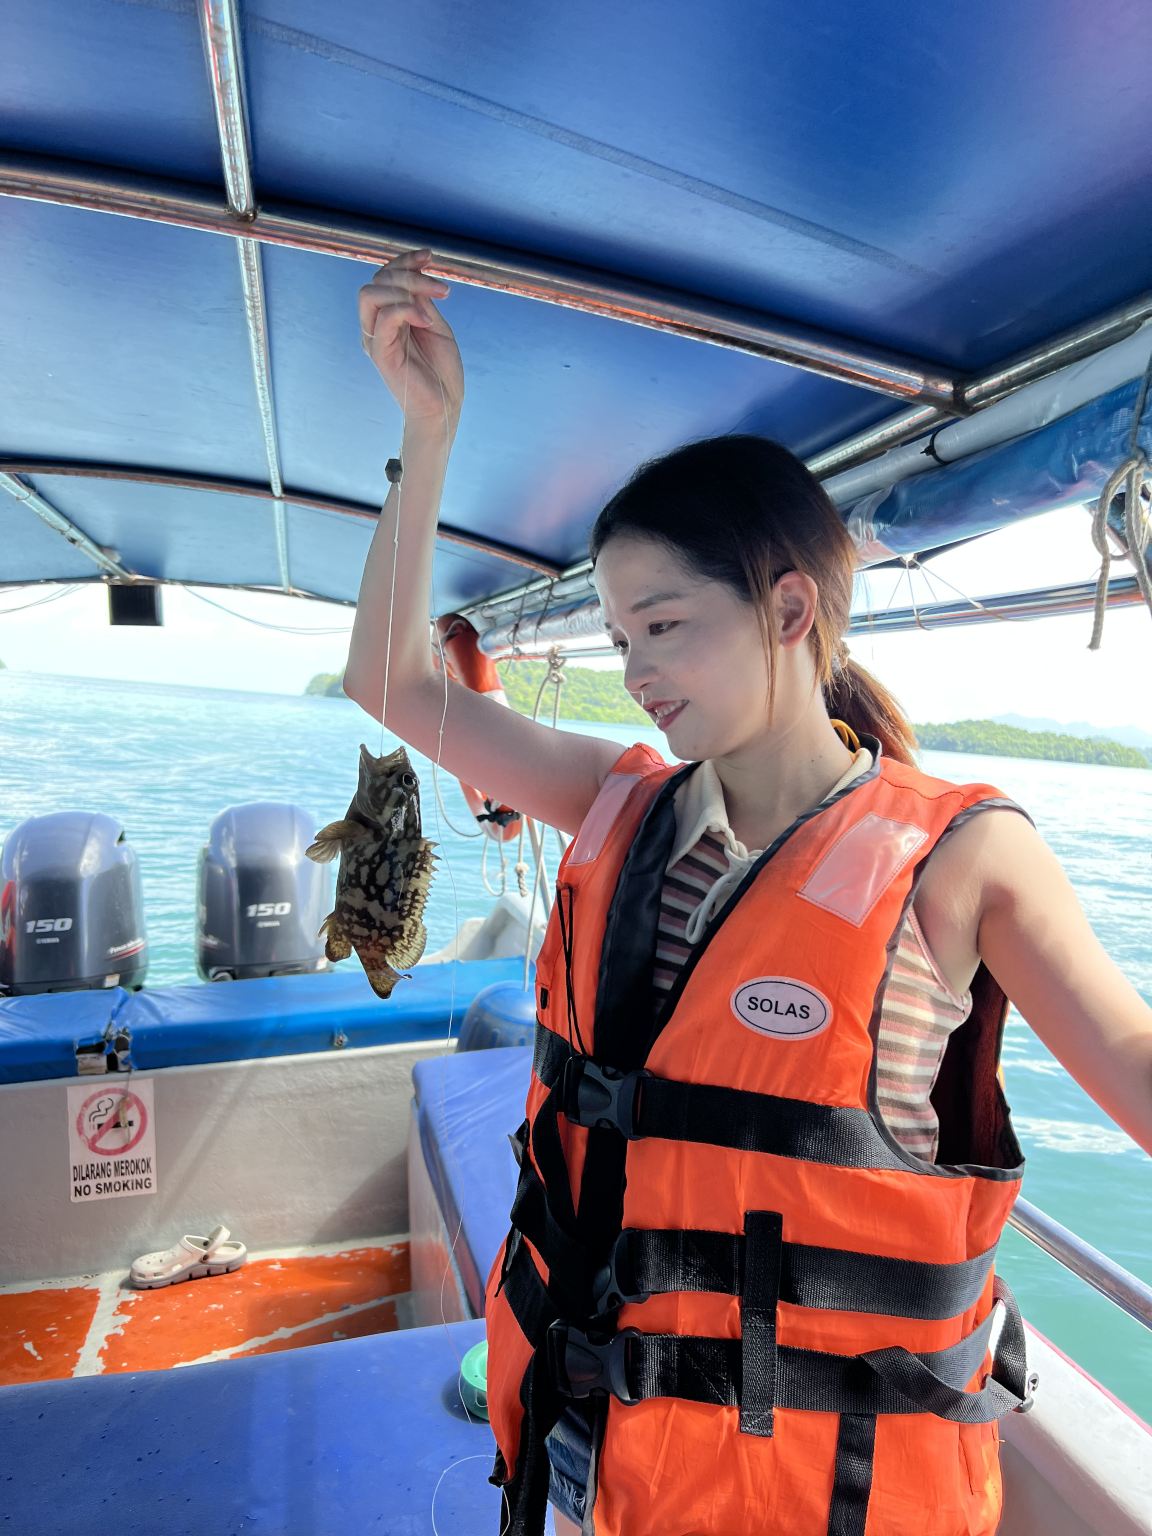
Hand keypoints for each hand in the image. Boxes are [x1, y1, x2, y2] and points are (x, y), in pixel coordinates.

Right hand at [357, 249, 463, 432]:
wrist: (444, 407)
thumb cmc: (441, 371)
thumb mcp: (434, 325)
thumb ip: (420, 301)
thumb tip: (415, 275)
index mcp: (388, 317)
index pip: (384, 276)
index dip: (405, 260)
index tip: (430, 256)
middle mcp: (376, 325)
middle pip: (377, 280)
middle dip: (410, 274)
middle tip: (443, 290)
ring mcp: (375, 339)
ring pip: (371, 293)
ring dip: (407, 289)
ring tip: (436, 304)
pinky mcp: (380, 353)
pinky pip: (384, 317)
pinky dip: (408, 309)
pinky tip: (428, 321)